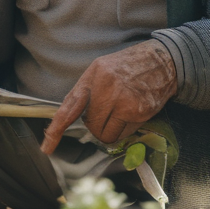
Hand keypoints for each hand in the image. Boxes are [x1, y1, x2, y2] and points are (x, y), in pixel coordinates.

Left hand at [41, 39, 177, 154]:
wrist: (162, 61)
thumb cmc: (128, 67)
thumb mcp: (102, 69)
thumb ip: (87, 91)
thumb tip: (73, 116)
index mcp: (92, 76)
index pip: (69, 106)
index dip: (56, 129)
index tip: (47, 147)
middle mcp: (105, 87)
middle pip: (91, 126)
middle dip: (98, 125)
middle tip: (110, 112)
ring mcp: (122, 100)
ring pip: (106, 135)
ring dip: (112, 130)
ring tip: (122, 113)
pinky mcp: (138, 110)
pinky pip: (124, 134)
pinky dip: (127, 130)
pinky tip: (134, 113)